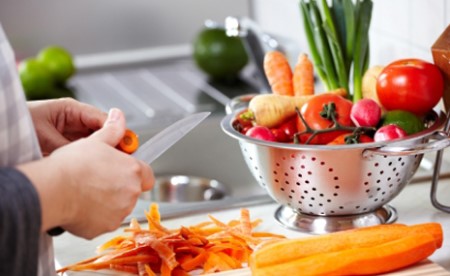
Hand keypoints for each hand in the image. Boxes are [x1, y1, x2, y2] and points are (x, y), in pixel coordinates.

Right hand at [18, 108, 153, 238]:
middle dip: (119, 187)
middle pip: (132, 191)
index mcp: (134, 171)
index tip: (122, 170)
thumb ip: (113, 130)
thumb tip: (119, 116)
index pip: (147, 175)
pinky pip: (103, 221)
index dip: (135, 172)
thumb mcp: (96, 141)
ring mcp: (119, 212)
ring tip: (86, 191)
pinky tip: (80, 205)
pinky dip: (95, 216)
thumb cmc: (73, 164)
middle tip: (97, 179)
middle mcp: (131, 193)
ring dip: (108, 202)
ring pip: (118, 207)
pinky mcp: (105, 227)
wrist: (52, 189)